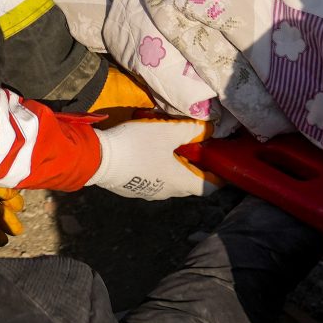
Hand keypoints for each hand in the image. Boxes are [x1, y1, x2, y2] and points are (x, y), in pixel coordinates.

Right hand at [88, 116, 210, 200]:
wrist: (99, 160)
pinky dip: (158, 170)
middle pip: (189, 184)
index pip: (209, 187)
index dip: (219, 177)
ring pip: (170, 183)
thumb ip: (191, 131)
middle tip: (196, 150)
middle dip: (195, 169)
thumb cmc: (138, 146)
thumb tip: (211, 130)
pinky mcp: (132, 189)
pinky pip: (152, 180)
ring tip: (172, 150)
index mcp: (181, 182)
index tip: (223, 165)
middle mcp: (167, 192)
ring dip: (175, 169)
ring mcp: (148, 192)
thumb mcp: (167, 132)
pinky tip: (149, 155)